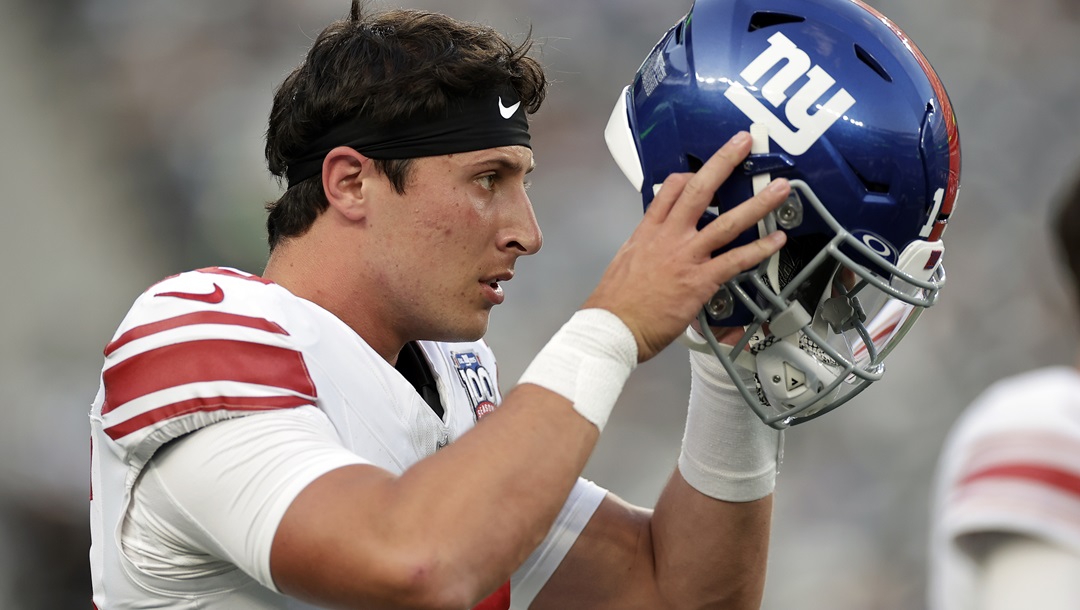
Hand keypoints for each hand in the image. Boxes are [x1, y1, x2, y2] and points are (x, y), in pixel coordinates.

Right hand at [584, 131, 787, 362]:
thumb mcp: (626, 264)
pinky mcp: (700, 280)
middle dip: (724, 162)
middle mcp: (669, 237)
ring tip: (780, 189)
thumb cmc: (616, 303)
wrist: (613, 326)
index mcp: (648, 232)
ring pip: (727, 222)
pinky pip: (735, 260)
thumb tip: (655, 254)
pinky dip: (759, 249)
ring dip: (757, 204)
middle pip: (700, 190)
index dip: (690, 176)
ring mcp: (687, 257)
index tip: (702, 170)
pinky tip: (776, 240)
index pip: (670, 190)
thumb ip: (646, 251)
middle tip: (743, 143)